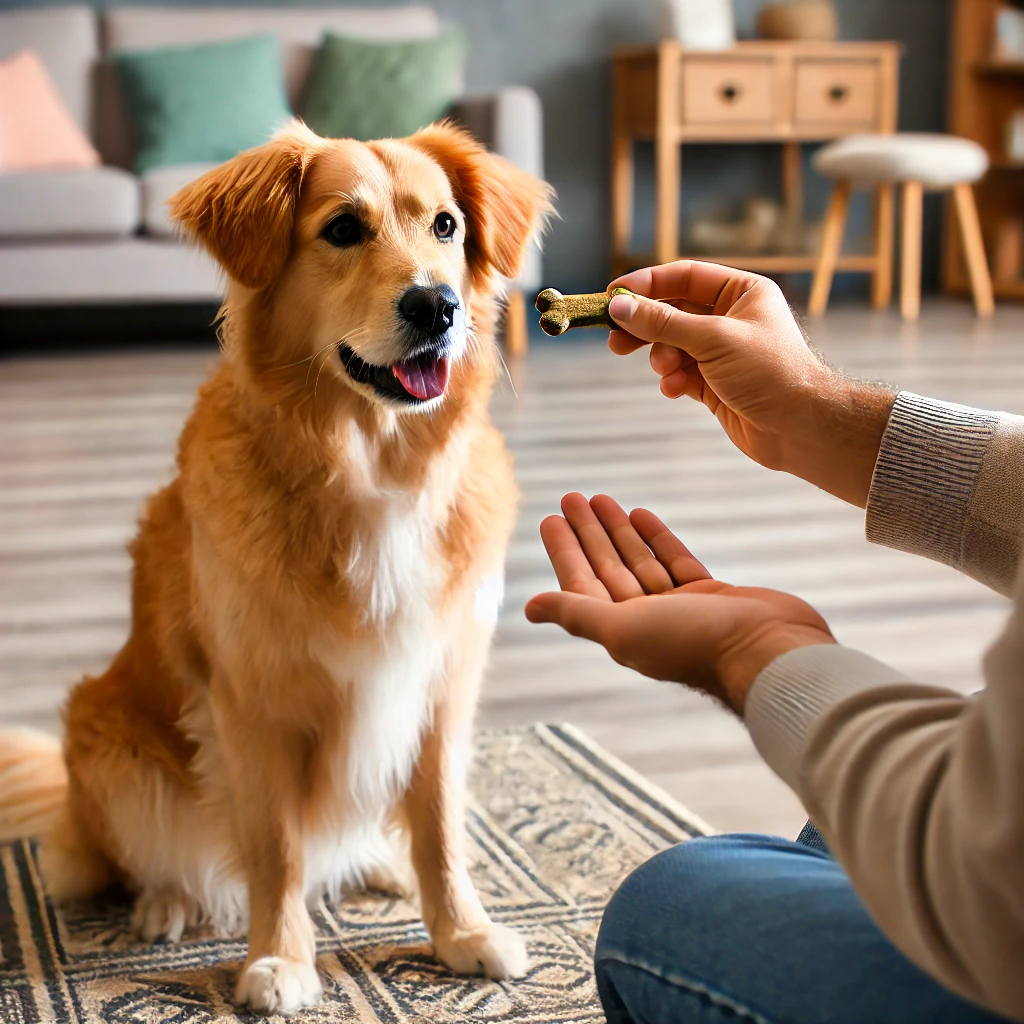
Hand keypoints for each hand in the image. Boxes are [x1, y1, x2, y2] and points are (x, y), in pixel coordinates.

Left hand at [524, 493, 835, 714]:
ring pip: (639, 561)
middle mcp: (646, 620)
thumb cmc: (695, 644)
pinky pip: (674, 561)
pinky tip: (640, 514)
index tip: (550, 518)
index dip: (564, 551)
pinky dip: (656, 540)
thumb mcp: (624, 628)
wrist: (769, 653)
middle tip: (571, 497)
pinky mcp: (711, 597)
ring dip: (618, 531)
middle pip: (607, 568)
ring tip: (599, 498)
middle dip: (588, 533)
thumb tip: (528, 607)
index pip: (581, 583)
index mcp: (620, 631)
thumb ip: (578, 613)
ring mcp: (680, 608)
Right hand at [606, 261, 893, 507]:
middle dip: (645, 327)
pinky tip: (675, 390)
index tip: (612, 296)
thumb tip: (618, 306)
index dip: (647, 284)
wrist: (801, 429)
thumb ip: (662, 323)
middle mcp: (731, 318)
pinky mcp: (714, 384)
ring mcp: (721, 353)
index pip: (684, 277)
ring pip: (672, 346)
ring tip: (665, 372)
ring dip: (661, 359)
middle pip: (672, 312)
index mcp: (741, 293)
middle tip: (614, 340)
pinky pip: (679, 374)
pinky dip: (672, 381)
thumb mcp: (713, 339)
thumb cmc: (770, 373)